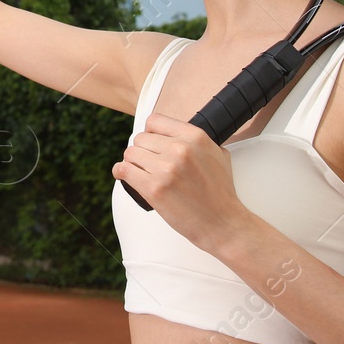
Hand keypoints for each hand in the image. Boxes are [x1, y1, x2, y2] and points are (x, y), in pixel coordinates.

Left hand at [114, 112, 250, 251]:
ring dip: (132, 163)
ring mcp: (166, 169)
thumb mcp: (217, 155)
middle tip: (149, 164)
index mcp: (195, 137)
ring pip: (130, 153)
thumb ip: (196, 141)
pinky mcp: (153, 188)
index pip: (155, 121)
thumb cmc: (220, 193)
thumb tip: (175, 134)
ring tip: (141, 172)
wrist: (222, 223)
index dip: (150, 132)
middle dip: (142, 151)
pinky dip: (121, 172)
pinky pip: (123, 170)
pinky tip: (126, 176)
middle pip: (140, 138)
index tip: (151, 143)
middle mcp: (180, 149)